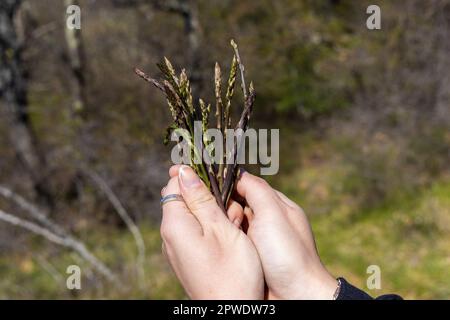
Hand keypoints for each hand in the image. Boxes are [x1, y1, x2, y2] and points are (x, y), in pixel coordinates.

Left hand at [160, 165, 263, 298]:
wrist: (232, 311)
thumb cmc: (231, 271)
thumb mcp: (220, 228)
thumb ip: (200, 198)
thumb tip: (183, 171)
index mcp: (174, 224)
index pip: (174, 183)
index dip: (195, 176)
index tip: (217, 179)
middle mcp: (170, 235)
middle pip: (185, 199)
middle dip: (210, 197)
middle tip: (232, 212)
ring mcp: (178, 248)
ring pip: (195, 216)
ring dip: (216, 214)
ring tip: (235, 227)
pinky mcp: (188, 258)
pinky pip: (199, 233)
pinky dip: (215, 230)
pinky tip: (232, 239)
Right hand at [234, 171, 337, 299]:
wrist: (295, 296)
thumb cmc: (287, 254)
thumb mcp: (273, 214)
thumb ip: (256, 189)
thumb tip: (239, 173)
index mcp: (279, 207)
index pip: (250, 187)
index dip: (234, 187)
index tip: (219, 192)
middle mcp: (270, 222)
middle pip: (240, 205)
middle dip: (229, 209)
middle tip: (228, 219)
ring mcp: (261, 240)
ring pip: (235, 224)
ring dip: (228, 226)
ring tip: (226, 232)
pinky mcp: (253, 257)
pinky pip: (235, 242)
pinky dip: (228, 242)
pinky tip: (223, 244)